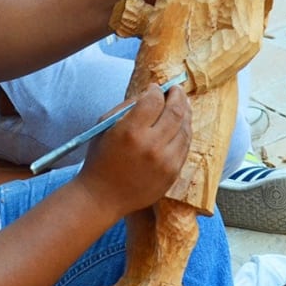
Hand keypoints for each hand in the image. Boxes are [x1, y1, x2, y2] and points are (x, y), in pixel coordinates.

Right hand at [76, 83, 191, 217]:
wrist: (102, 197)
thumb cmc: (100, 160)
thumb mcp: (104, 126)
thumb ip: (127, 107)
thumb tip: (150, 93)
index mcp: (131, 131)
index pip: (154, 100)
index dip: (157, 90)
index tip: (156, 88)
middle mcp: (151, 145)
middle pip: (175, 111)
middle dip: (177, 95)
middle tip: (176, 89)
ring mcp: (165, 161)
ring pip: (185, 128)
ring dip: (185, 113)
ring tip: (181, 105)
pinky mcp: (172, 173)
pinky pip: (185, 146)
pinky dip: (185, 132)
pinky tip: (181, 126)